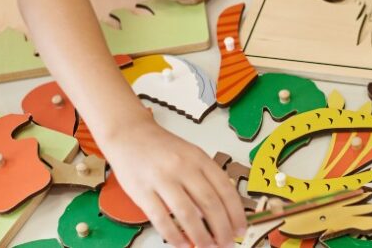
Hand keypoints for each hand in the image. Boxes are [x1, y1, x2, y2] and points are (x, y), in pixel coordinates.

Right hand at [101, 116, 245, 246]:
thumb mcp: (191, 154)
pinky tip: (182, 245)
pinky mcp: (142, 191)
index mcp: (199, 158)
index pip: (225, 188)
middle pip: (209, 203)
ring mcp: (162, 179)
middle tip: (227, 243)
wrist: (130, 134)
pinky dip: (174, 236)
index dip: (235, 211)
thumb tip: (218, 211)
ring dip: (200, 236)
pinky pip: (161, 218)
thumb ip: (204, 178)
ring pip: (187, 213)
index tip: (241, 228)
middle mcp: (183, 167)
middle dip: (221, 228)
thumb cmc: (162, 148)